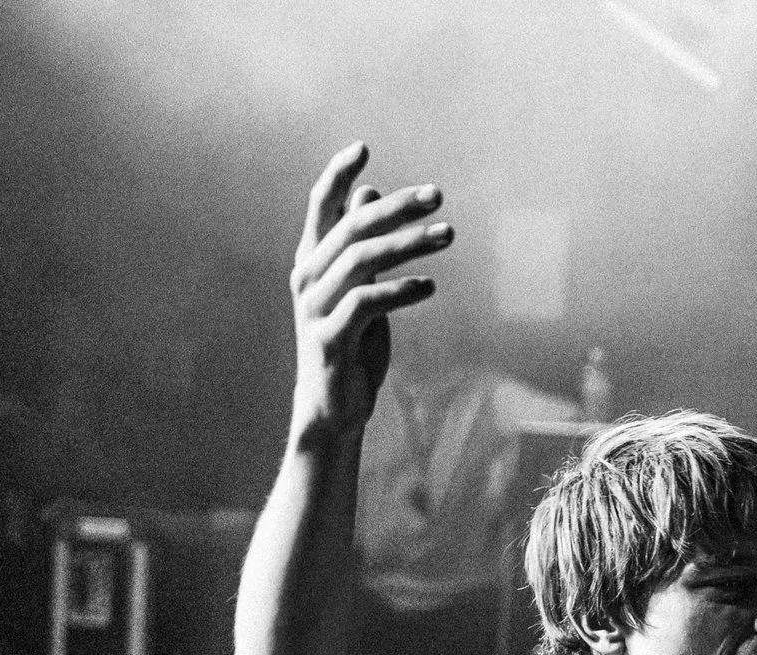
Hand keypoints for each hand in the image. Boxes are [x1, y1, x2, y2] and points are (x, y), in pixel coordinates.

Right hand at [288, 144, 451, 434]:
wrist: (333, 405)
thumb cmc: (352, 341)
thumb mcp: (359, 287)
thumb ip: (361, 243)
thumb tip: (370, 193)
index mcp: (313, 260)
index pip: (321, 206)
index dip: (338, 175)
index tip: (362, 147)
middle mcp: (308, 277)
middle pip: (352, 228)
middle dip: (396, 208)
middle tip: (437, 195)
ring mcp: (315, 308)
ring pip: (360, 261)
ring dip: (408, 244)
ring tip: (448, 234)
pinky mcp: (330, 339)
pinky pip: (365, 304)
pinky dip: (399, 291)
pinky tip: (428, 286)